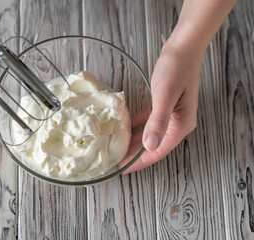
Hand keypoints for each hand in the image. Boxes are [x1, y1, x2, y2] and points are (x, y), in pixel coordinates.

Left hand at [120, 38, 203, 172]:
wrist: (184, 46)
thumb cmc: (176, 68)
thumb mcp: (165, 95)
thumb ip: (158, 121)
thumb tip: (150, 146)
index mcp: (181, 125)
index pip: (157, 151)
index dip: (139, 162)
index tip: (122, 169)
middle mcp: (177, 123)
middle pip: (153, 145)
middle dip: (134, 155)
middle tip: (115, 160)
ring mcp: (171, 114)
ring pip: (149, 134)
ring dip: (134, 141)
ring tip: (117, 148)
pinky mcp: (164, 104)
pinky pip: (148, 121)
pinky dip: (136, 125)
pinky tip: (124, 127)